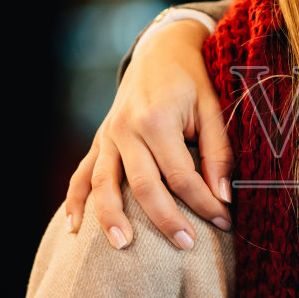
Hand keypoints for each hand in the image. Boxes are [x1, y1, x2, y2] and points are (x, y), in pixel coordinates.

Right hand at [63, 17, 234, 249]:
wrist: (160, 50)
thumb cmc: (192, 80)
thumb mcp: (213, 108)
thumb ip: (219, 153)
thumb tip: (224, 196)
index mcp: (157, 120)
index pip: (182, 176)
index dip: (205, 203)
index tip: (225, 222)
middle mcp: (126, 129)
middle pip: (143, 186)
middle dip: (166, 220)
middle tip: (186, 246)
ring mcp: (107, 136)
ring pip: (104, 184)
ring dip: (111, 218)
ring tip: (123, 248)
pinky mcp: (99, 141)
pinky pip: (82, 174)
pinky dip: (75, 201)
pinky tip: (73, 229)